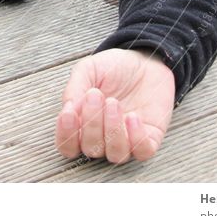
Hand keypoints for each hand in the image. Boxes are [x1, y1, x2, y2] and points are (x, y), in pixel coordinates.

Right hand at [54, 48, 174, 163]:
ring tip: (113, 103)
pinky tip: (133, 116)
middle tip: (95, 95)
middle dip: (92, 123)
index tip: (69, 113)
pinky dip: (137, 137)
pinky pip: (143, 152)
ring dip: (112, 130)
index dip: (66, 135)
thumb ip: (74, 88)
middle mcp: (103, 138)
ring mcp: (127, 141)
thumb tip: (69, 108)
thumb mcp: (88, 70)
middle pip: (91, 149)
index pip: (68, 146)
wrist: (144, 61)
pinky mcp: (149, 139)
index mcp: (83, 125)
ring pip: (116, 154)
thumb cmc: (113, 68)